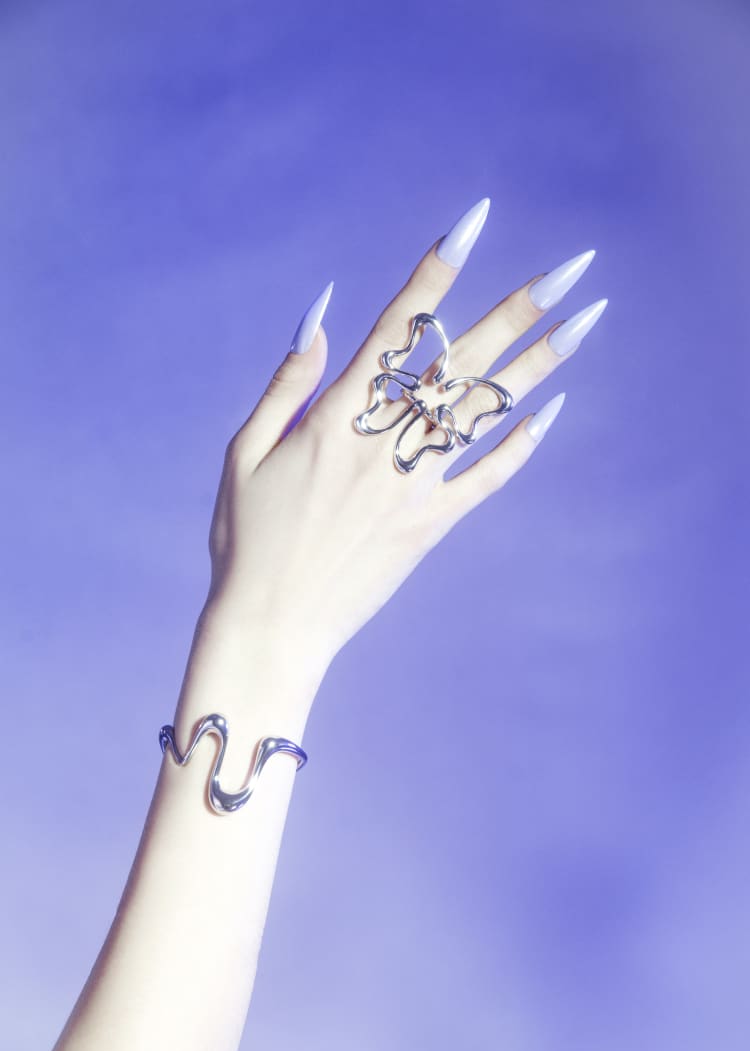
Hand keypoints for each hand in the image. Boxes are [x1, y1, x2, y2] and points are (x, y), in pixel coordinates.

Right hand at [203, 200, 605, 683]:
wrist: (272, 626)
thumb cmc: (245, 539)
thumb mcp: (243, 453)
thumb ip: (285, 384)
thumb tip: (320, 317)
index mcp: (333, 417)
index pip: (395, 329)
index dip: (435, 272)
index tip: (472, 224)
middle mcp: (383, 444)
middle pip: (459, 362)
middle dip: (518, 310)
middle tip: (571, 269)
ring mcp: (413, 486)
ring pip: (485, 413)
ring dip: (538, 364)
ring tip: (585, 322)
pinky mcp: (430, 527)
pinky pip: (487, 481)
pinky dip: (520, 446)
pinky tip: (554, 410)